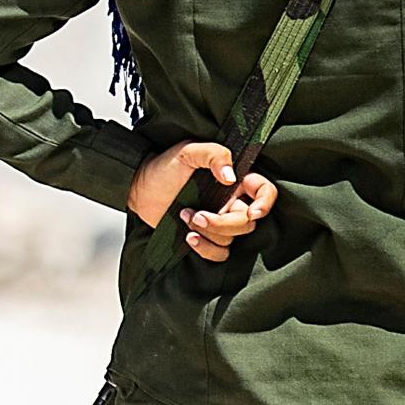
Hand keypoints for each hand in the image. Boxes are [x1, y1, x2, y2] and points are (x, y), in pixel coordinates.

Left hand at [128, 139, 275, 262]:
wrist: (139, 187)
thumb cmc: (164, 166)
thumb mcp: (188, 151)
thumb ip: (213, 155)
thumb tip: (231, 177)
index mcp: (234, 181)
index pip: (265, 192)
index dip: (265, 203)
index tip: (251, 212)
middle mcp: (231, 202)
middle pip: (248, 222)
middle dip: (223, 223)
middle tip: (197, 215)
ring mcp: (219, 221)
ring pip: (233, 238)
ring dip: (208, 232)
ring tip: (185, 217)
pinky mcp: (206, 237)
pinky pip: (220, 253)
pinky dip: (206, 248)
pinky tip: (188, 237)